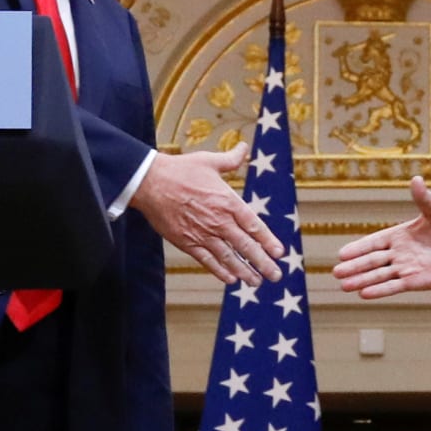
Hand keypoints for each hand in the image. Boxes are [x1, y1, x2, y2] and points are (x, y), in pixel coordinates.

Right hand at [130, 143, 284, 285]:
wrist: (150, 182)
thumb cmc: (181, 170)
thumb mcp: (209, 161)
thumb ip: (230, 160)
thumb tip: (244, 148)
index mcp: (228, 201)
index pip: (254, 225)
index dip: (268, 241)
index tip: (279, 253)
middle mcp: (219, 220)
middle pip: (246, 246)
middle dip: (263, 263)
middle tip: (275, 275)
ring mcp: (203, 233)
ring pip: (229, 257)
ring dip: (245, 271)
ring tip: (256, 282)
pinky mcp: (187, 242)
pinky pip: (207, 260)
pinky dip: (220, 271)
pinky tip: (231, 279)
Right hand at [333, 176, 430, 299]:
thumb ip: (424, 199)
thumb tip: (416, 179)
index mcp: (399, 235)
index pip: (374, 242)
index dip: (359, 248)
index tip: (342, 254)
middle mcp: (399, 253)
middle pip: (372, 261)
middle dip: (354, 267)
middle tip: (336, 272)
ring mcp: (406, 268)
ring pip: (379, 275)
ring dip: (362, 280)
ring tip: (344, 285)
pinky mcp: (415, 281)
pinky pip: (394, 286)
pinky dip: (380, 290)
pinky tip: (364, 294)